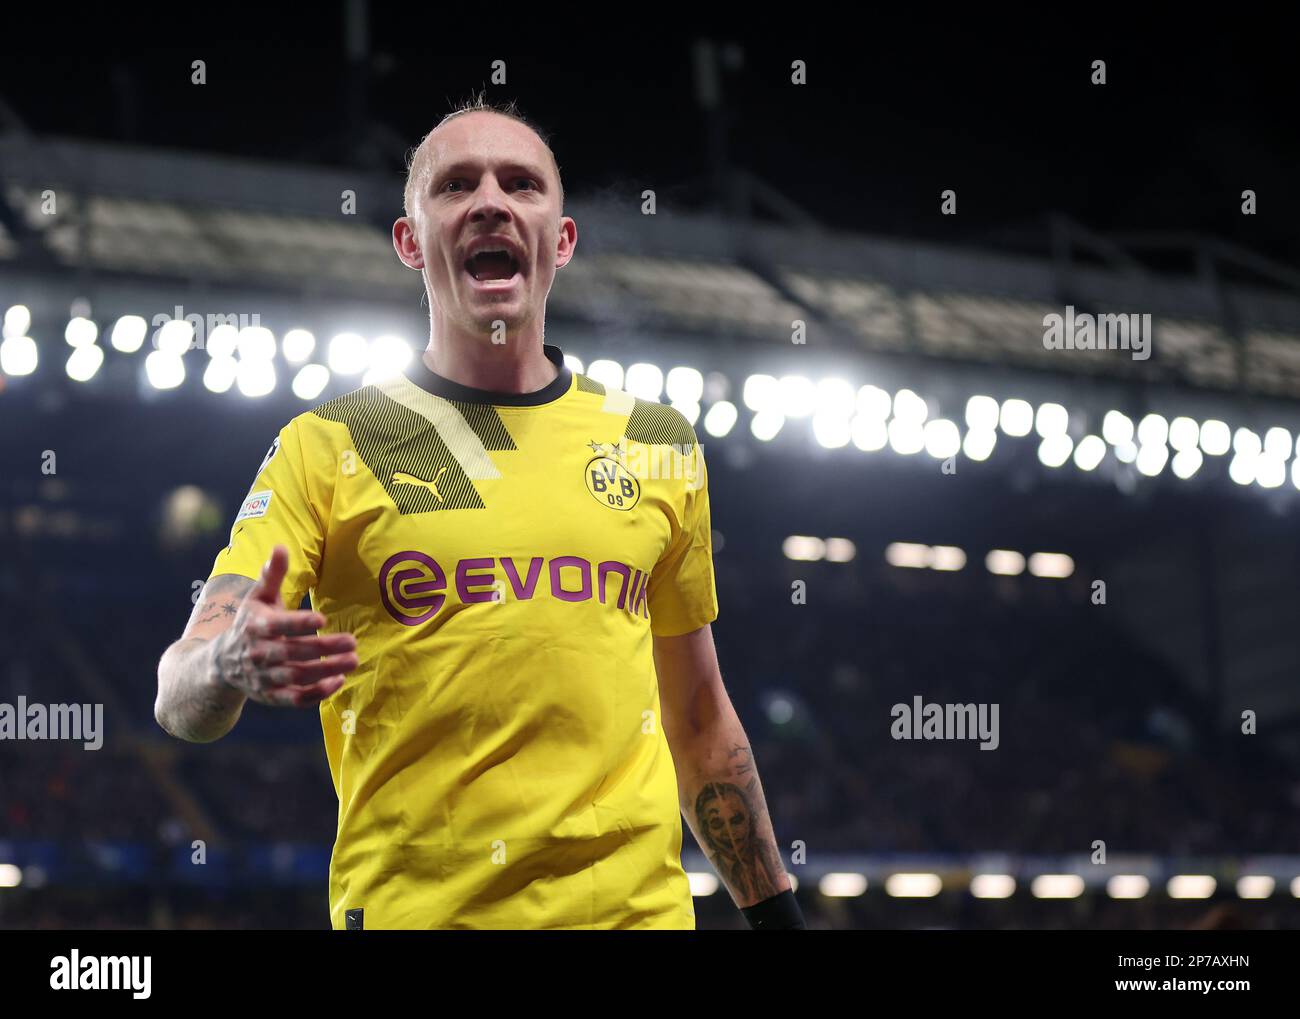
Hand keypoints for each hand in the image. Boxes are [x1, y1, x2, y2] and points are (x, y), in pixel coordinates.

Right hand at [209, 545, 358, 705]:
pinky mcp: (271, 696)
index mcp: (255, 626)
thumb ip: (271, 575)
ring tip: (353, 660)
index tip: (322, 618)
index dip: (298, 623)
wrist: (222, 664)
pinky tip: (338, 681)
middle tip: (352, 642)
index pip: (278, 626)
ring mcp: (264, 677)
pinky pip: (295, 699)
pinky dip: (316, 693)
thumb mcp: (257, 598)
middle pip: (293, 652)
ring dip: (326, 670)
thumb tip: (281, 547)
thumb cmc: (250, 623)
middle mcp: (258, 653)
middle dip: (323, 648)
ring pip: (297, 676)